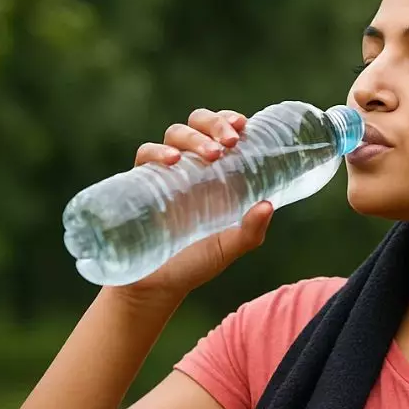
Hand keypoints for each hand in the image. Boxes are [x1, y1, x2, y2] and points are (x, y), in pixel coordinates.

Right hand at [111, 108, 272, 301]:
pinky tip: (172, 161)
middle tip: (230, 141)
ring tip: (211, 154)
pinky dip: (157, 152)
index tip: (243, 124)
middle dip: (213, 124)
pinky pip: (144, 155)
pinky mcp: (140, 184)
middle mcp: (189, 168)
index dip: (228, 121)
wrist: (154, 288)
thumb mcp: (227, 248)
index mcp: (213, 174)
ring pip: (174, 134)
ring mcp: (163, 173)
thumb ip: (250, 231)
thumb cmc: (193, 264)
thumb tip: (268, 204)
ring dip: (193, 137)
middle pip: (197, 124)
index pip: (220, 133)